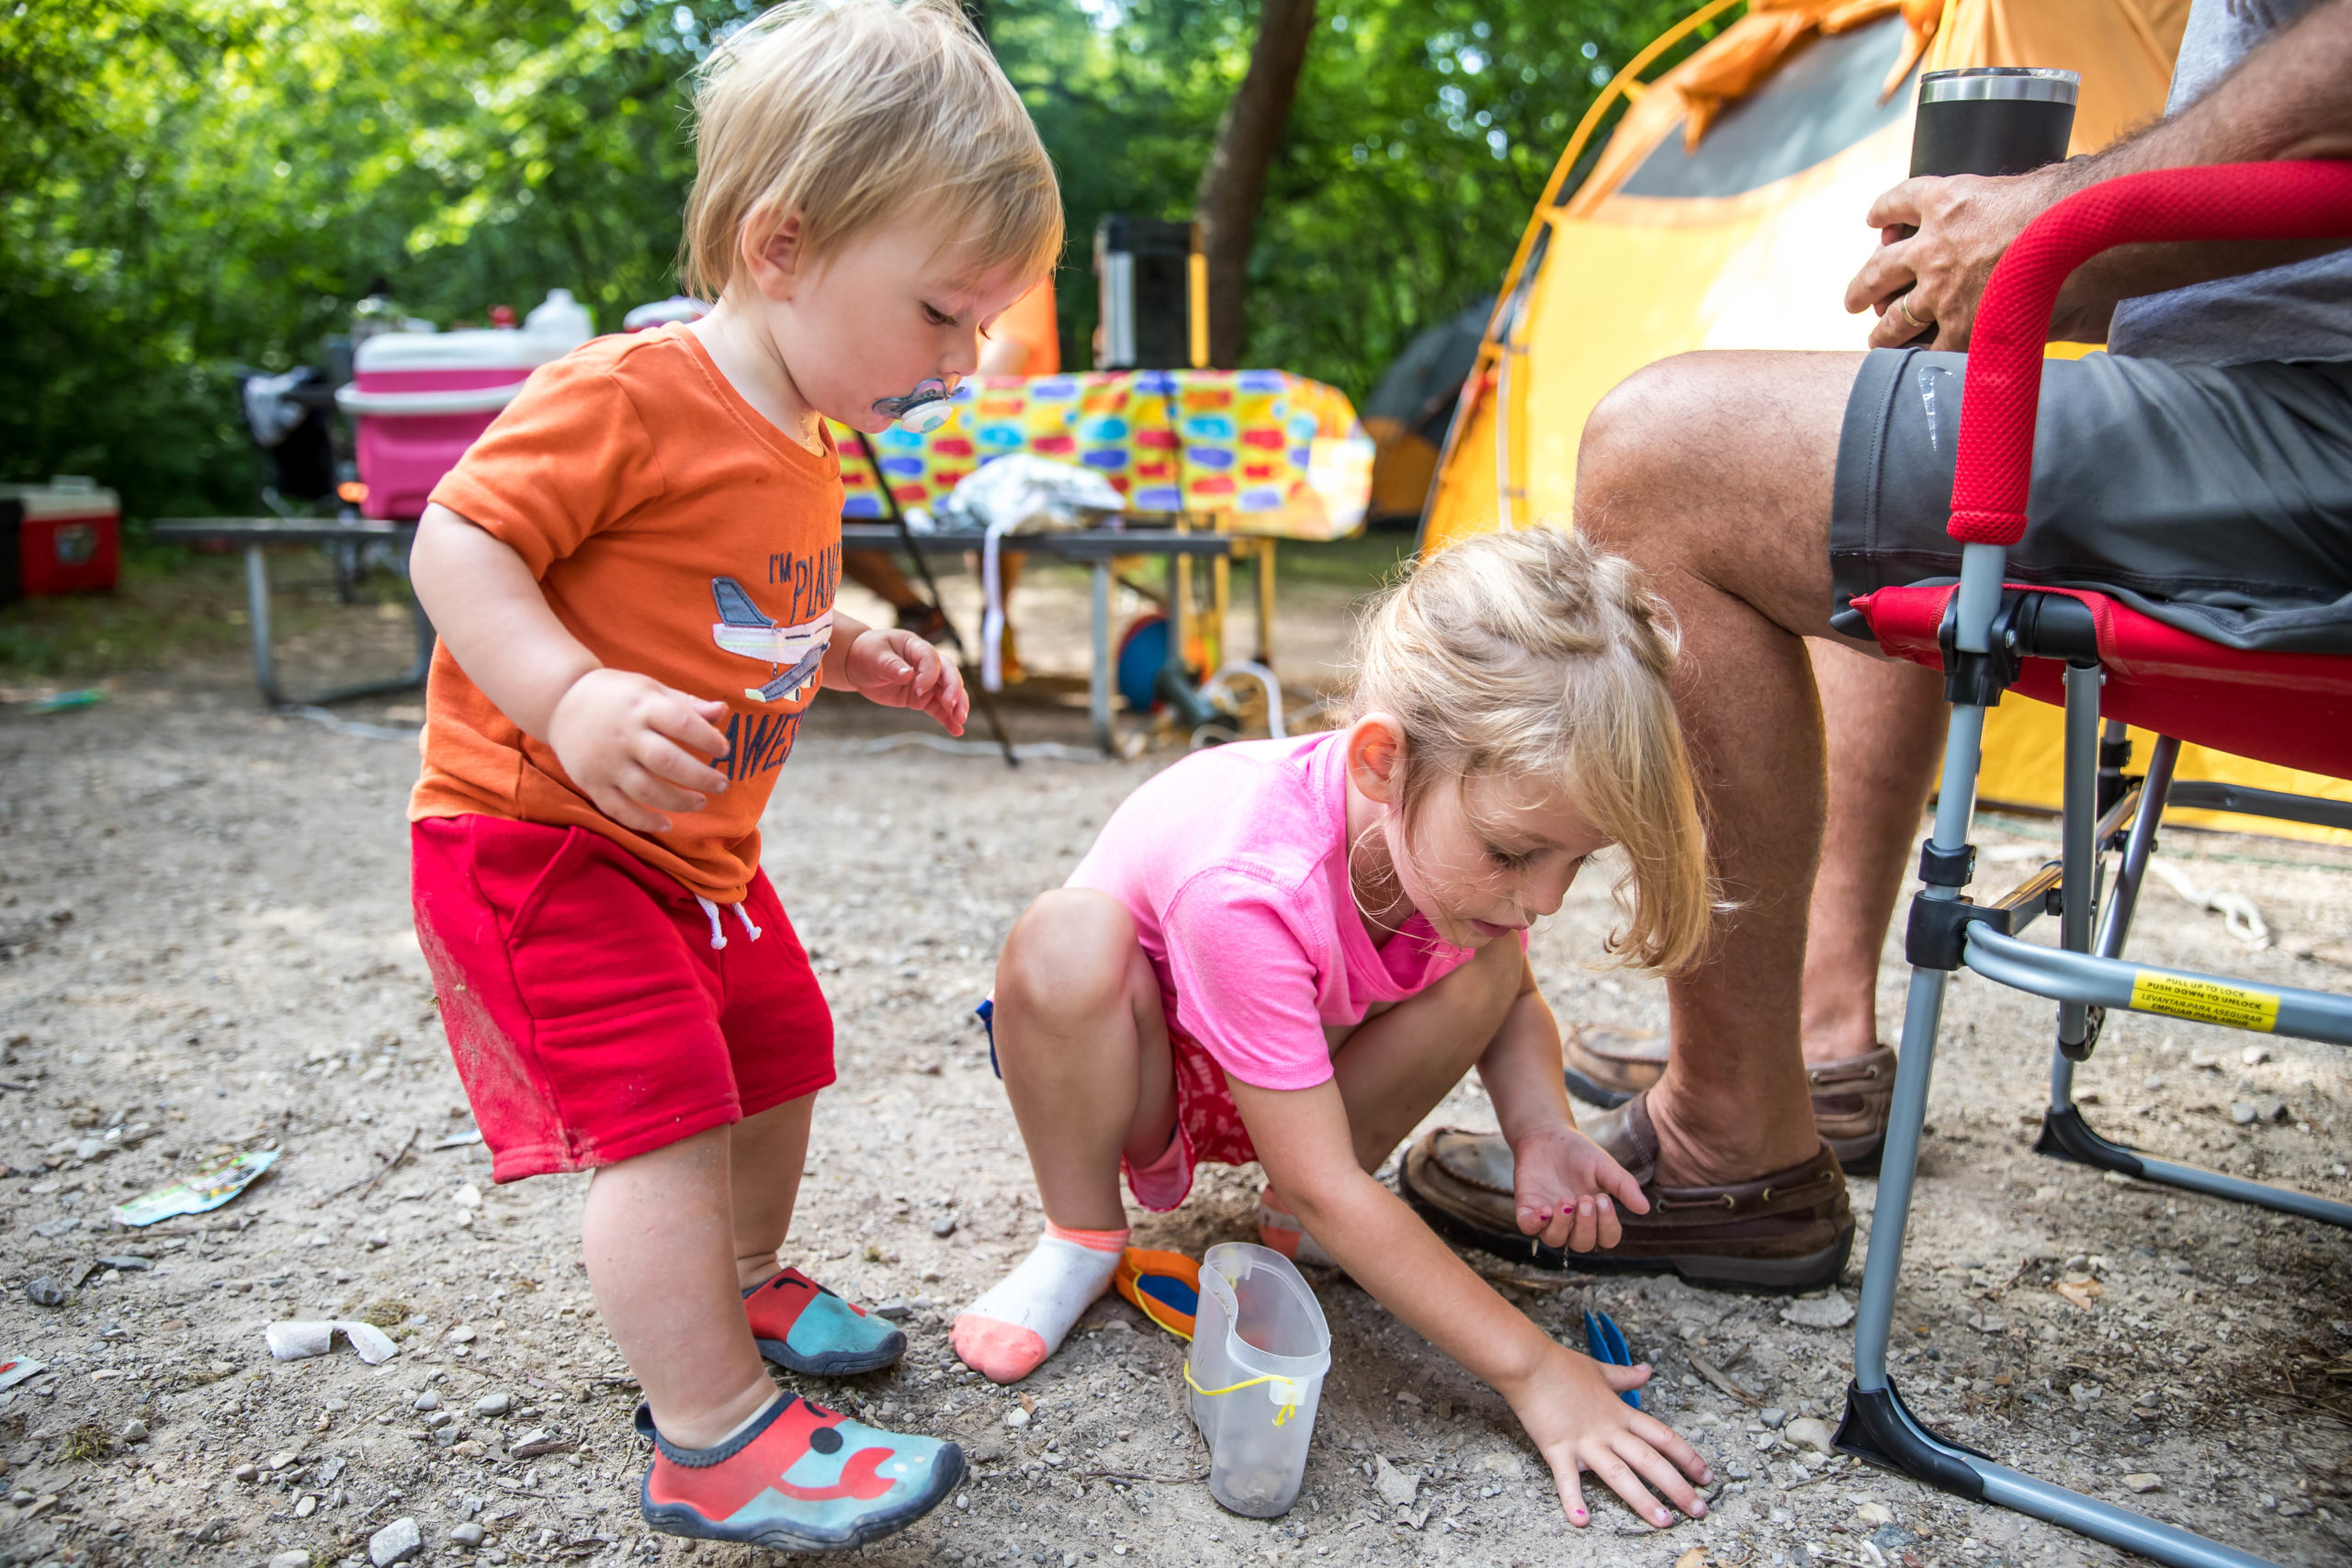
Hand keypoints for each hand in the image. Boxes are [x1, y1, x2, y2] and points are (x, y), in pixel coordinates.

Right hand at [546, 668, 730, 833]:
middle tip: (721, 784)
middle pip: (667, 762)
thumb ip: (687, 704)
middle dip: (700, 777)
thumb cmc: (617, 696)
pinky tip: (667, 824)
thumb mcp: (651, 689)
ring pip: (646, 791)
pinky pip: (618, 809)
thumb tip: (723, 712)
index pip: (681, 723)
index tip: (723, 750)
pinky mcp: (591, 782)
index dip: (707, 739)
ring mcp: (605, 762)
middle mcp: (623, 735)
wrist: (561, 701)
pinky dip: (644, 822)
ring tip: (700, 802)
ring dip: (678, 802)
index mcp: (642, 706)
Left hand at [842, 626, 968, 734]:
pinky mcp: (921, 697)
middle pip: (948, 674)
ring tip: (960, 721)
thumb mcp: (875, 656)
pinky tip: (956, 731)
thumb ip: (891, 665)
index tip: (917, 691)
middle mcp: (926, 664)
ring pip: (948, 692)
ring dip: (957, 706)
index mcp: (916, 647)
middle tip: (951, 706)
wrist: (858, 665)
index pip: (931, 659)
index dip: (929, 675)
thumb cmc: (867, 654)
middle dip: (953, 690)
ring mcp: (926, 681)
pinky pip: (938, 708)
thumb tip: (907, 674)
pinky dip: (947, 719)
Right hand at [1505, 1340, 1711, 1527]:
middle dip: (1677, 1487)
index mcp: (1620, 1413)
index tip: (1707, 1476)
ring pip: (1620, 1474)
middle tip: (1699, 1510)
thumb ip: (1626, 1376)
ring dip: (1643, 1499)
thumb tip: (1647, 1370)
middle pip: (1650, 1461)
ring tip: (1664, 1521)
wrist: (1528, 1362)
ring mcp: (1584, 1441)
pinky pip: (1567, 1479)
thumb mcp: (1600, 1370)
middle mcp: (1608, 1430)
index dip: (1688, 1457)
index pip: (1663, 1437)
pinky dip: (1573, 1500)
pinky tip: (1581, 1522)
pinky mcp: (1557, 1448)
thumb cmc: (1562, 1366)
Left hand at [1509, 1122, 1647, 1252]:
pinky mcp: (1526, 1209)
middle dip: (1586, 1225)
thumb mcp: (1605, 1167)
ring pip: (1555, 1240)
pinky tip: (1545, 1210)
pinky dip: (1536, 1224)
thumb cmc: (1580, 1153)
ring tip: (1567, 1200)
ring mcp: (1548, 1217)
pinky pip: (1528, 1228)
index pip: (1607, 1237)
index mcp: (1595, 1215)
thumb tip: (1645, 1208)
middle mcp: (1572, 1222)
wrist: (1547, 1134)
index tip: (1604, 1199)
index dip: (1608, 1225)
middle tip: (1586, 1199)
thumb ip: (1624, 1186)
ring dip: (1563, 1225)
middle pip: (1582, 1244)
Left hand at [1843, 165, 2072, 350]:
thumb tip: (2037, 199)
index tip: (1873, 218)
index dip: (1884, 210)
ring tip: (1876, 338)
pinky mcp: (1959, 325)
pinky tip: (1913, 360)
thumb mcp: (2032, 183)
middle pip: (1879, 268)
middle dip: (1863, 286)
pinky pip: (1929, 347)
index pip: (1901, 200)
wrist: (2074, 232)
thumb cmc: (2067, 201)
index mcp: (1947, 200)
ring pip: (1895, 316)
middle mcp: (1932, 245)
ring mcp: (1941, 288)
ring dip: (1881, 329)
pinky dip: (1919, 355)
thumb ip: (2012, 198)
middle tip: (1852, 300)